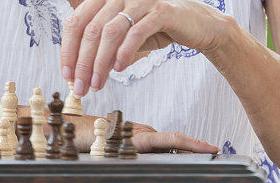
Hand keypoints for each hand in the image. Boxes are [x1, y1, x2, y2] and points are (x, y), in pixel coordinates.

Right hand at [16, 109, 218, 154]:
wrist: (63, 130)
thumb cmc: (83, 139)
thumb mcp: (106, 144)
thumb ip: (122, 144)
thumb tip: (144, 147)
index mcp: (137, 137)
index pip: (169, 140)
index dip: (190, 143)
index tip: (211, 148)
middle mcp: (139, 136)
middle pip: (173, 141)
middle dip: (195, 147)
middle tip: (217, 150)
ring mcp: (135, 137)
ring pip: (168, 141)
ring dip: (189, 146)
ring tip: (209, 150)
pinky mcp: (127, 139)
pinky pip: (156, 142)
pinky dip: (174, 144)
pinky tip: (188, 148)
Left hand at [61, 0, 224, 96]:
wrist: (198, 21)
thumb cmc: (156, 26)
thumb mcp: (125, 29)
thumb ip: (103, 42)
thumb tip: (79, 72)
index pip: (76, 20)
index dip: (68, 49)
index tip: (66, 75)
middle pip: (91, 29)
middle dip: (83, 62)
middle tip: (81, 88)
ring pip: (110, 32)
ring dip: (100, 63)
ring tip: (98, 84)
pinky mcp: (162, 10)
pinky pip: (136, 33)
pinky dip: (124, 54)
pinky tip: (119, 69)